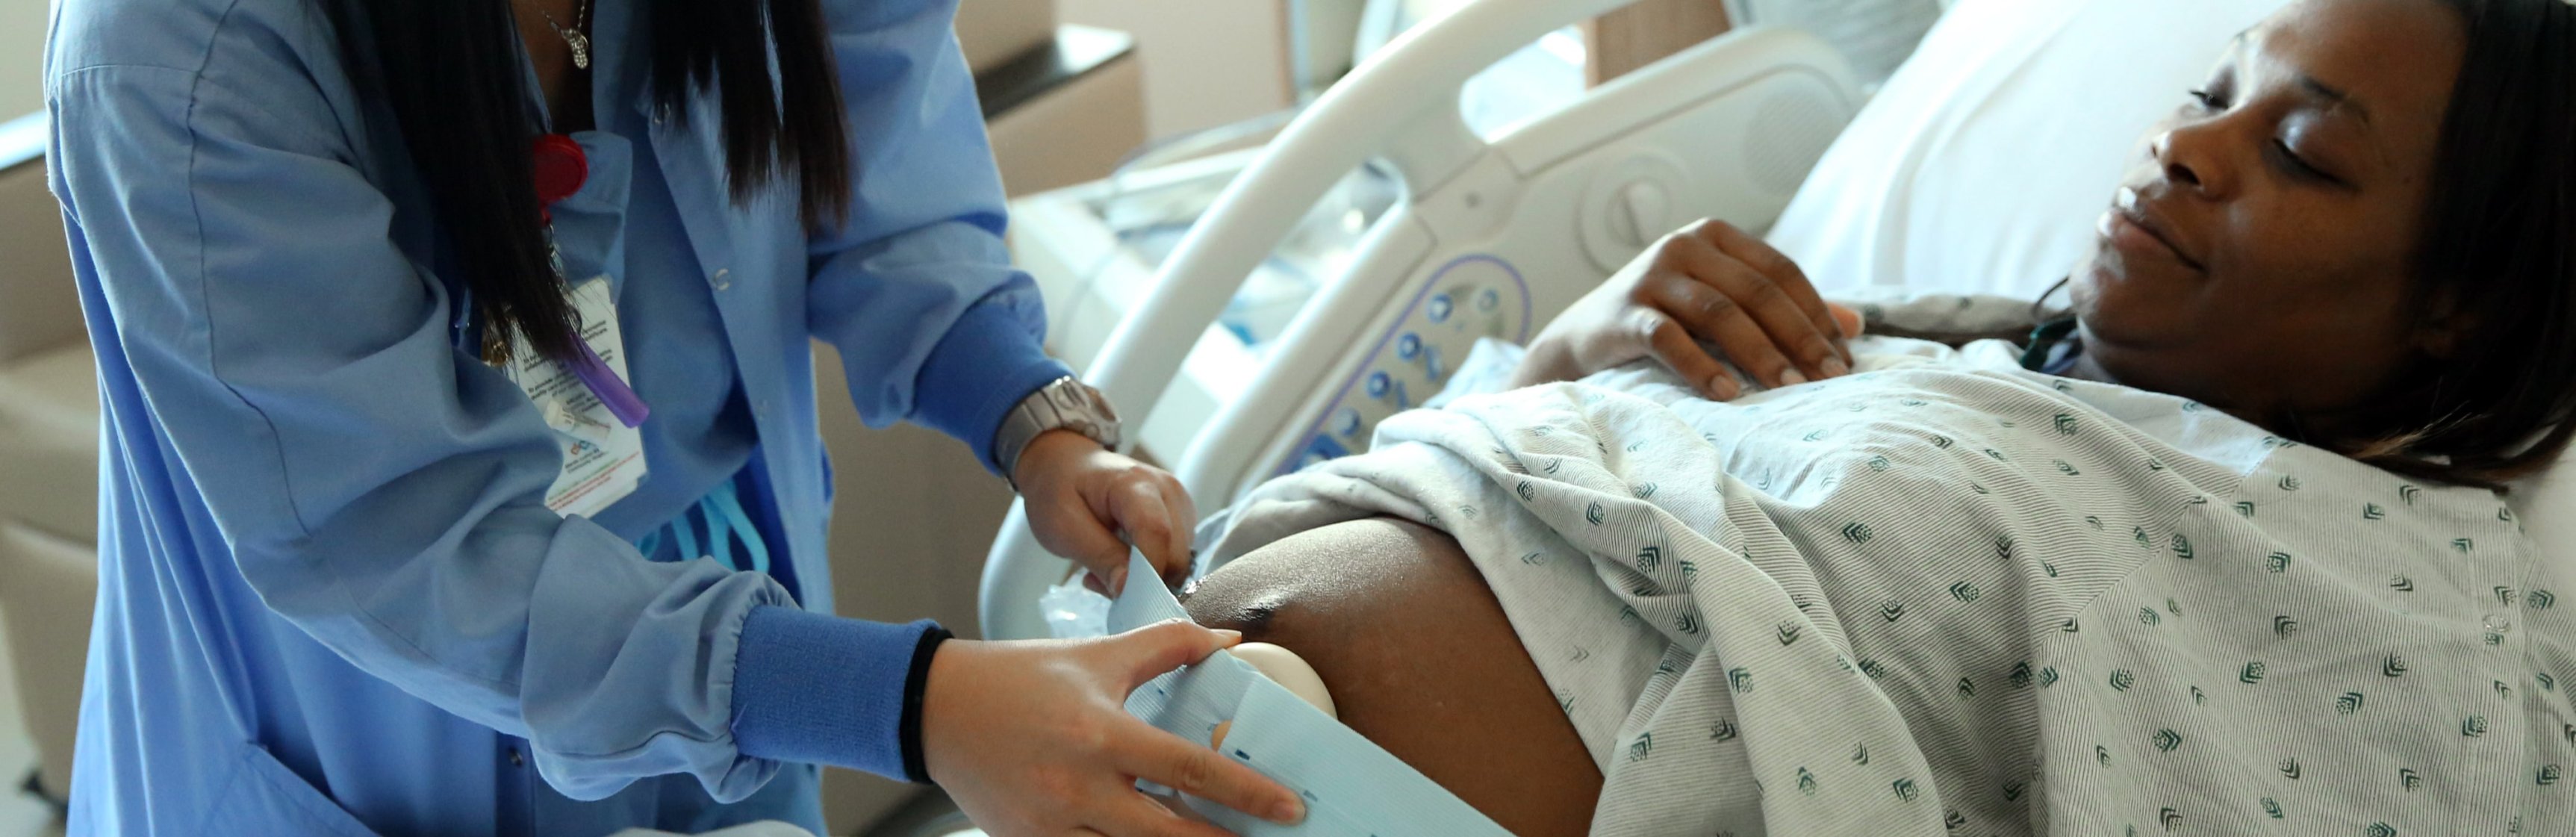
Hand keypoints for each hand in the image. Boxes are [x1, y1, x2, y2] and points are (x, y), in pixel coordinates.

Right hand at [921, 620, 1306, 836]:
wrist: (936, 708)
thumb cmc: (1021, 677)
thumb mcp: (1098, 654)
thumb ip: (1169, 646)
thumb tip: (1229, 643)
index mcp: (1102, 734)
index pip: (1191, 770)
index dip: (1248, 793)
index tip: (1290, 808)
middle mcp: (1078, 787)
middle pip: (1171, 834)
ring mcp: (1051, 824)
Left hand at [1015, 430, 1196, 595]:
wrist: (1065, 465)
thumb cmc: (1059, 490)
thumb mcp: (1064, 527)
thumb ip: (1099, 556)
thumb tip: (1128, 589)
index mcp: (1136, 483)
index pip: (1157, 533)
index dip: (1146, 573)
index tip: (1120, 595)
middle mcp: (1168, 490)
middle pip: (1175, 553)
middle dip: (1144, 581)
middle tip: (1100, 580)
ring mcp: (1179, 503)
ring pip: (1178, 561)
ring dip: (1146, 578)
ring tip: (1107, 566)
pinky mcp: (1181, 518)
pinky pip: (1175, 556)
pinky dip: (1151, 569)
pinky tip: (1122, 559)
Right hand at [1512, 219, 1864, 398]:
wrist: (1582, 339)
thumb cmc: (1664, 320)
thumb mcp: (1723, 306)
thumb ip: (1784, 311)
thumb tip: (1857, 326)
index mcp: (1715, 236)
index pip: (1782, 272)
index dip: (1817, 315)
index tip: (1845, 361)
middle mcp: (1683, 245)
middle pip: (1757, 292)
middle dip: (1799, 338)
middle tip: (1829, 381)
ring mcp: (1651, 276)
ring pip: (1720, 313)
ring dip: (1760, 355)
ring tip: (1788, 392)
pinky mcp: (1623, 313)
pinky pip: (1669, 339)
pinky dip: (1701, 367)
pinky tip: (1728, 395)